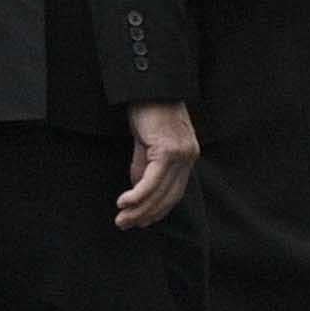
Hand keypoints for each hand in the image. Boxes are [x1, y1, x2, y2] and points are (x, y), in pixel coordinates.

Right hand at [115, 99, 199, 227]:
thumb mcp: (146, 139)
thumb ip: (144, 163)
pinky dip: (138, 195)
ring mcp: (180, 155)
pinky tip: (125, 203)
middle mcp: (188, 157)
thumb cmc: (148, 107)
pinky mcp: (168, 151)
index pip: (174, 191)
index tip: (141, 221)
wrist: (151, 86)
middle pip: (168, 196)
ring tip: (122, 219)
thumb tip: (138, 187)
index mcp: (186, 155)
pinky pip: (152, 180)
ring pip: (160, 192)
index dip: (158, 210)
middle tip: (126, 225)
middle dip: (146, 214)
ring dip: (139, 209)